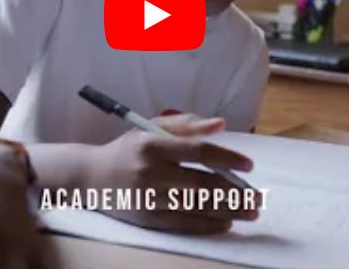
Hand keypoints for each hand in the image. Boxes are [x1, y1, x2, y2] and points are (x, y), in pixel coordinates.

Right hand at [85, 114, 259, 234]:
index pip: (198, 151)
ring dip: (228, 210)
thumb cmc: (127, 150)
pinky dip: (208, 224)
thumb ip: (186, 124)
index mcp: (152, 144)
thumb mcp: (150, 127)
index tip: (248, 165)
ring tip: (250, 212)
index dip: (227, 158)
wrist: (91, 177)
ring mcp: (149, 198)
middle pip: (202, 183)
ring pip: (197, 206)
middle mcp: (150, 172)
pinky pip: (184, 224)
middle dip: (235, 192)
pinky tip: (226, 222)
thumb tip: (220, 125)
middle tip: (257, 197)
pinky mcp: (148, 219)